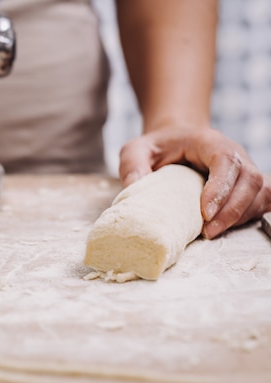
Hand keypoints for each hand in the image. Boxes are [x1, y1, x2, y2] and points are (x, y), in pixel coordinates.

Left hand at [119, 125, 270, 238]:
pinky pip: (262, 200)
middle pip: (250, 179)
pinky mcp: (247, 185)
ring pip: (260, 192)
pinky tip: (226, 227)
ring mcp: (244, 169)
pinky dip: (248, 216)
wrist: (176, 143)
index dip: (220, 187)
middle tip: (208, 232)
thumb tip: (134, 187)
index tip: (205, 212)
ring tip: (212, 233)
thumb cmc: (157, 147)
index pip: (225, 160)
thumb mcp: (136, 150)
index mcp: (208, 141)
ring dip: (241, 216)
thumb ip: (132, 164)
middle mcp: (234, 153)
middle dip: (232, 209)